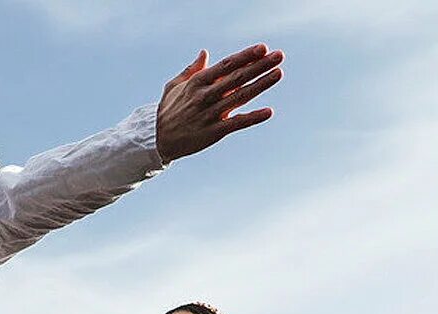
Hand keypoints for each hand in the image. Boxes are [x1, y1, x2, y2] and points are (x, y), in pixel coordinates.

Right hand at [156, 45, 283, 163]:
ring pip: (240, 97)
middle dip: (260, 65)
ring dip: (261, 85)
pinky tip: (268, 112)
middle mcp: (205, 96)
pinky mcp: (213, 133)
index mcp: (197, 82)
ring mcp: (210, 115)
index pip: (226, 65)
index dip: (245, 56)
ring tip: (278, 73)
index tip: (263, 48)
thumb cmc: (167, 111)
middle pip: (237, 77)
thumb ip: (192, 69)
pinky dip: (252, 117)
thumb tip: (205, 53)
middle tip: (279, 56)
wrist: (157, 140)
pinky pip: (236, 124)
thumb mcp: (174, 86)